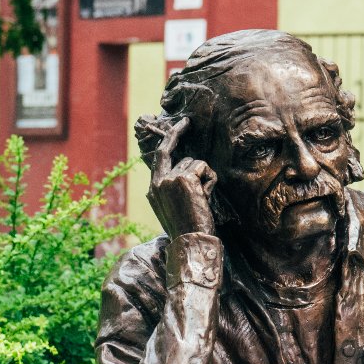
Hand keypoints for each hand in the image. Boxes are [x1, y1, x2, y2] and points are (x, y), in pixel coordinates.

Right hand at [138, 114, 215, 238]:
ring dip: (204, 177)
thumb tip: (186, 170)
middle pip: (169, 149)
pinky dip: (210, 181)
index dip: (168, 142)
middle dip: (177, 132)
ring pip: (193, 162)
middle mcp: (157, 182)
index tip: (177, 128)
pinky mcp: (184, 178)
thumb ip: (173, 188)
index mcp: (153, 190)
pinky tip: (206, 198)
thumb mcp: (174, 207)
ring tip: (202, 200)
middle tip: (186, 121)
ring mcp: (169, 179)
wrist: (190, 242)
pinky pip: (204, 168)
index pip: (159, 159)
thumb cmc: (188, 230)